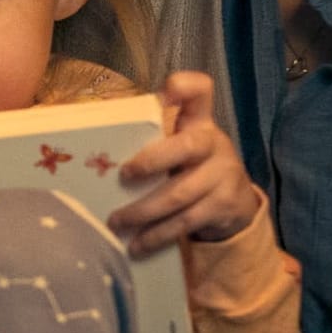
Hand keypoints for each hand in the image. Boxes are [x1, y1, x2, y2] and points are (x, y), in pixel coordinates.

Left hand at [108, 70, 260, 255]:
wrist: (236, 202)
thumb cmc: (190, 167)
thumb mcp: (180, 145)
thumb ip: (154, 138)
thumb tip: (96, 148)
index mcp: (200, 122)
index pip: (200, 91)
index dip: (184, 87)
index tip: (165, 92)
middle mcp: (214, 143)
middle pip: (186, 147)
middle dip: (152, 161)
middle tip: (123, 175)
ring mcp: (223, 176)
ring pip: (179, 195)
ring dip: (143, 211)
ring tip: (116, 222)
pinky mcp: (224, 206)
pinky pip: (185, 223)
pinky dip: (157, 236)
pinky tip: (137, 245)